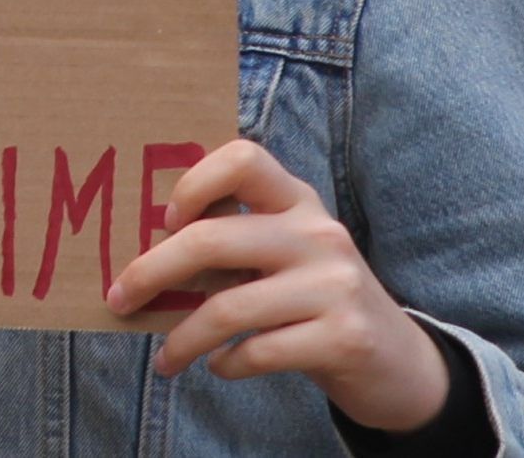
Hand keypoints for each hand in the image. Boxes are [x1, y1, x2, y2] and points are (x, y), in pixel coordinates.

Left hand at [109, 138, 444, 433]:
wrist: (403, 364)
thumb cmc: (318, 301)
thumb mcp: (287, 254)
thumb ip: (236, 238)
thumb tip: (145, 248)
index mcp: (298, 200)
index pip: (242, 157)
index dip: (193, 182)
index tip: (163, 221)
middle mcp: (319, 234)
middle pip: (212, 240)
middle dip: (152, 272)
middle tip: (121, 297)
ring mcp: (336, 285)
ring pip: (228, 308)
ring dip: (182, 338)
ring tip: (164, 359)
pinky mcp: (345, 338)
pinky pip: (259, 351)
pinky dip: (226, 364)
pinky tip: (219, 367)